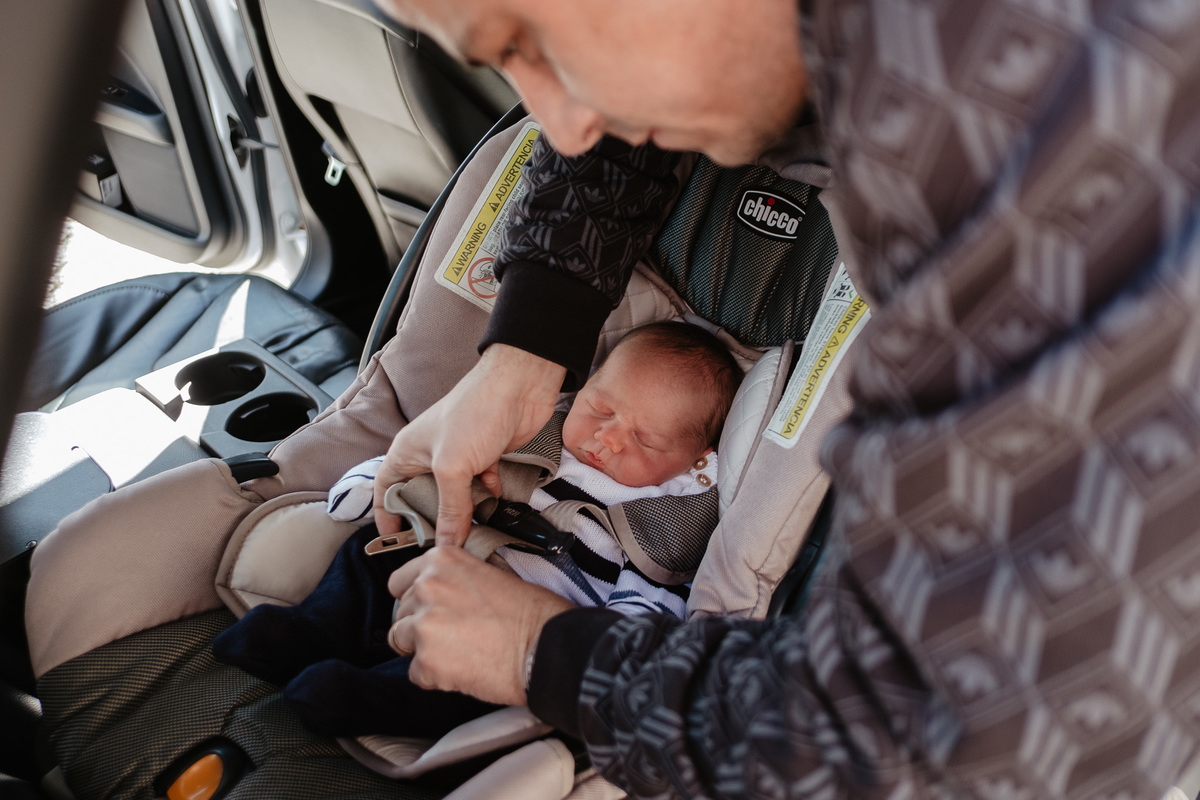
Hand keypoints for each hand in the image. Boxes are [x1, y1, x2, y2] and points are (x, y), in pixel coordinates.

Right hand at [373, 344, 566, 545]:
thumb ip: (450, 508)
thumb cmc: (473, 413)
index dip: (386, 515)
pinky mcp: (485, 457)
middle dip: (431, 520)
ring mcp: (459, 457)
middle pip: (422, 498)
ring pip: (455, 496)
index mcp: (407, 452)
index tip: (396, 541)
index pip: (385, 489)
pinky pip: (481, 487)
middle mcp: (429, 455)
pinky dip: (487, 496)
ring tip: (468, 533)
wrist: (519, 386)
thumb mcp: (452, 467)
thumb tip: (447, 544)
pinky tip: (494, 504)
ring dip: (463, 512)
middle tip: (439, 544)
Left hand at [387, 547, 573, 705]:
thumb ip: (455, 580)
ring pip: (401, 642)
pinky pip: (416, 674)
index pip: (399, 582)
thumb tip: (438, 595)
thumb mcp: (490, 573)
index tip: (433, 609)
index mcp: (441, 560)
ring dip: (423, 650)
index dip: (417, 599)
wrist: (548, 646)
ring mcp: (424, 625)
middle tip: (454, 635)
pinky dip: (435, 677)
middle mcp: (426, 587)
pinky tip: (464, 670)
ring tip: (458, 653)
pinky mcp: (427, 662)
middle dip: (421, 625)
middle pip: (400, 613)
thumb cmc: (532, 612)